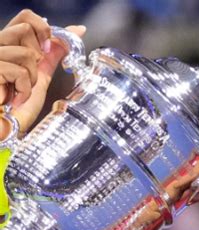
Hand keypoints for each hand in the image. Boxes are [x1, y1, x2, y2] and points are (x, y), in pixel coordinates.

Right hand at [0, 9, 85, 136]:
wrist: (8, 129)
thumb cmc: (20, 107)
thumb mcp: (41, 75)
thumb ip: (53, 53)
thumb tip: (76, 32)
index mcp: (8, 45)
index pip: (26, 17)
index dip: (43, 28)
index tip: (48, 48)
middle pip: (25, 27)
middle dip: (38, 55)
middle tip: (30, 77)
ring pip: (27, 52)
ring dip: (31, 78)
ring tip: (21, 92)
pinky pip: (19, 71)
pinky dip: (24, 89)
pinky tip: (14, 99)